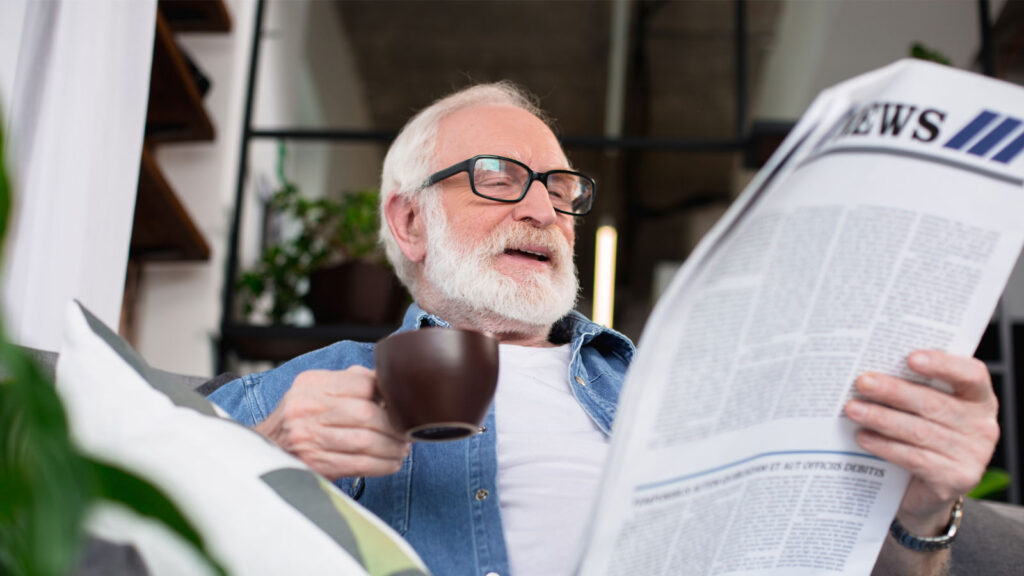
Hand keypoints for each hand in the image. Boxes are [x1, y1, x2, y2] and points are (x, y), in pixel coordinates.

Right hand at [255, 367, 410, 479]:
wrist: (261, 450)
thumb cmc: (298, 419)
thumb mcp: (313, 391)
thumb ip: (347, 382)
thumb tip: (387, 381)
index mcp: (311, 384)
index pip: (362, 382)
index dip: (388, 394)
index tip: (402, 404)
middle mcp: (307, 408)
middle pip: (366, 413)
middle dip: (394, 425)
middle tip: (408, 432)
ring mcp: (308, 438)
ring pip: (365, 441)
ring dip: (392, 447)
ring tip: (403, 449)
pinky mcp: (314, 464)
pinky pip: (358, 464)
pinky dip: (382, 465)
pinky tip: (392, 463)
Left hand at [845, 350, 999, 533]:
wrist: (925, 490)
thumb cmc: (921, 434)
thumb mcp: (923, 408)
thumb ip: (912, 386)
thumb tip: (871, 368)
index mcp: (978, 399)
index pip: (971, 374)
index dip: (942, 364)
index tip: (910, 358)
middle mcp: (982, 426)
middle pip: (934, 403)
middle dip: (894, 391)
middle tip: (862, 382)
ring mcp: (973, 455)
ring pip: (920, 431)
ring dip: (882, 418)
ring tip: (852, 409)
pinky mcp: (956, 479)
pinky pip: (915, 459)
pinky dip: (885, 446)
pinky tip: (863, 437)